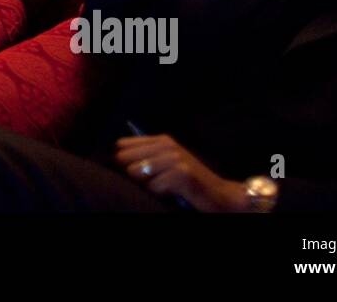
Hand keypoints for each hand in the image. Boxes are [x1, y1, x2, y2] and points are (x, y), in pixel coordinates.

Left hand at [115, 134, 248, 211]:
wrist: (222, 196)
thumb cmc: (190, 182)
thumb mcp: (167, 163)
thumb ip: (144, 157)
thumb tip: (114, 159)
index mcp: (161, 140)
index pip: (121, 145)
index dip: (121, 162)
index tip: (134, 173)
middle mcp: (167, 145)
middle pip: (124, 160)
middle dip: (132, 175)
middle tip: (152, 182)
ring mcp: (175, 158)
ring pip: (136, 174)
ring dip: (147, 186)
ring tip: (164, 187)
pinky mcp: (182, 174)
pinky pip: (153, 187)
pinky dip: (160, 194)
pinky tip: (174, 193)